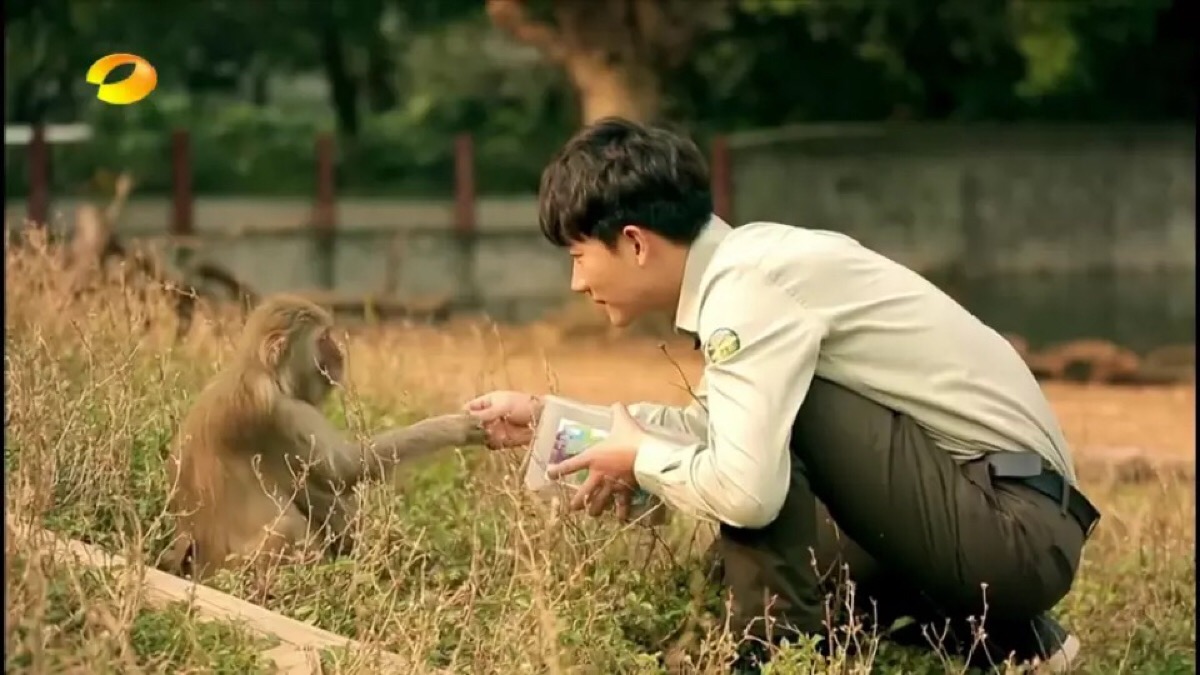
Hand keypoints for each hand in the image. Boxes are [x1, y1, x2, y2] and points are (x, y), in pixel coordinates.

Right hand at [462, 390, 542, 448]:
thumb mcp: (503, 405)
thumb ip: (486, 413)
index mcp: (488, 402)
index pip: (470, 408)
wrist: (544, 418)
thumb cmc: (524, 405)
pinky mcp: (503, 441)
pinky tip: (486, 444)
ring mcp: (496, 429)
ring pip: (480, 435)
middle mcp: (489, 416)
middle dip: (469, 429)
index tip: (455, 423)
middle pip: (473, 424)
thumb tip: (468, 419)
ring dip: (478, 438)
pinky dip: (488, 445)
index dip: (463, 415)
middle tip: (463, 435)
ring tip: (474, 440)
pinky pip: (491, 444)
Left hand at [547, 403, 644, 519]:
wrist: (647, 455)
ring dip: (594, 509)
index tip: (549, 474)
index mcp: (592, 457)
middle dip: (576, 502)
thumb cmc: (631, 438)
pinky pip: (621, 506)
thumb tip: (617, 403)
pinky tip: (620, 518)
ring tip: (592, 513)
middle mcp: (598, 475)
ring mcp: (611, 486)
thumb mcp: (623, 422)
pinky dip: (621, 513)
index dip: (558, 470)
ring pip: (598, 504)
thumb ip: (618, 412)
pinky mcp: (625, 492)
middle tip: (573, 507)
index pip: (570, 465)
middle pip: (582, 493)